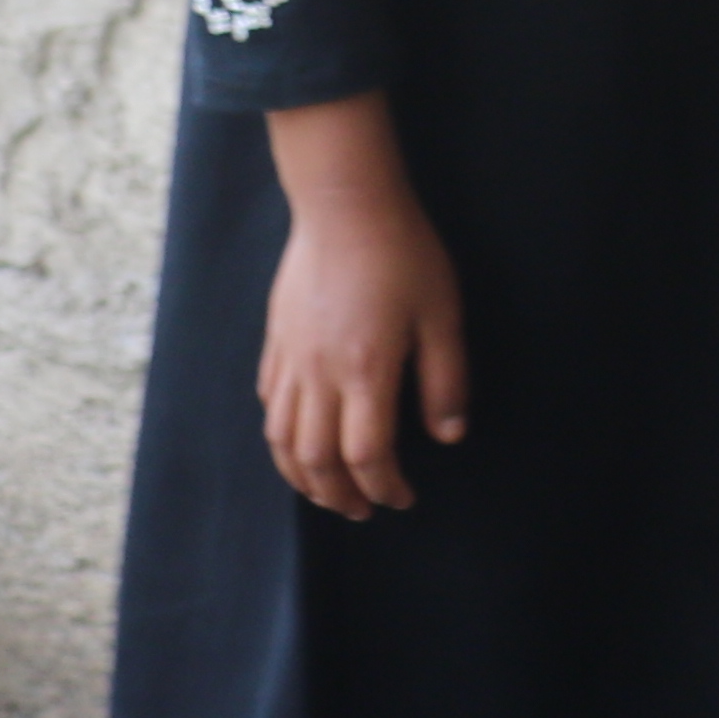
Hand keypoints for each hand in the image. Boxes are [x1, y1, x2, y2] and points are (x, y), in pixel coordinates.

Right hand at [258, 99, 467, 517]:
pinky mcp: (276, 343)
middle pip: (315, 462)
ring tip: (326, 493)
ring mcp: (290, 361)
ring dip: (301, 477)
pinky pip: (270, 405)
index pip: (367, 456)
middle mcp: (318, 376)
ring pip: (281, 441)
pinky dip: (281, 436)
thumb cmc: (404, 255)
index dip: (385, 487)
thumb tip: (448, 434)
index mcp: (365, 373)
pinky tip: (297, 440)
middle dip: (339, 496)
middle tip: (363, 511)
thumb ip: (446, 379)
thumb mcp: (443, 314)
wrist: (346, 206)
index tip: (403, 499)